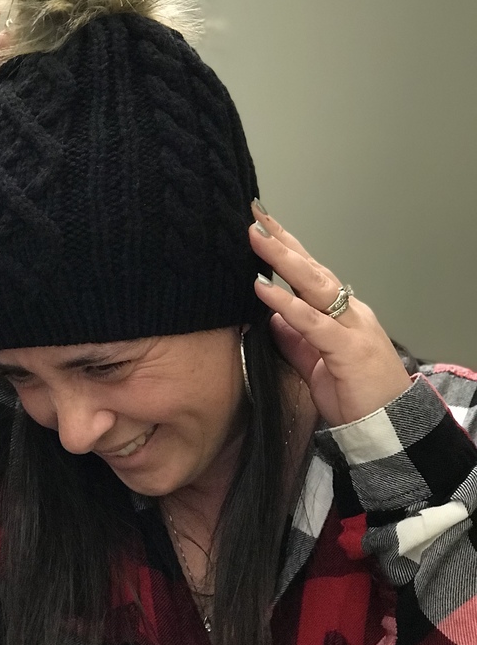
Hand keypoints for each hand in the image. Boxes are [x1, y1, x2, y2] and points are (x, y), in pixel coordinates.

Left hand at [249, 200, 411, 427]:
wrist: (390, 429)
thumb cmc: (356, 396)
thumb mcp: (315, 363)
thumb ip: (295, 339)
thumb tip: (270, 316)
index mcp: (341, 314)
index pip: (309, 273)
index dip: (286, 248)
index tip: (261, 225)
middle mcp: (349, 312)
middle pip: (311, 268)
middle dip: (282, 241)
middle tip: (254, 215)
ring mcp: (352, 327)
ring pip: (314, 285)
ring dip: (282, 259)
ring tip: (256, 238)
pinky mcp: (348, 349)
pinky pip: (312, 321)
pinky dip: (286, 303)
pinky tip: (263, 288)